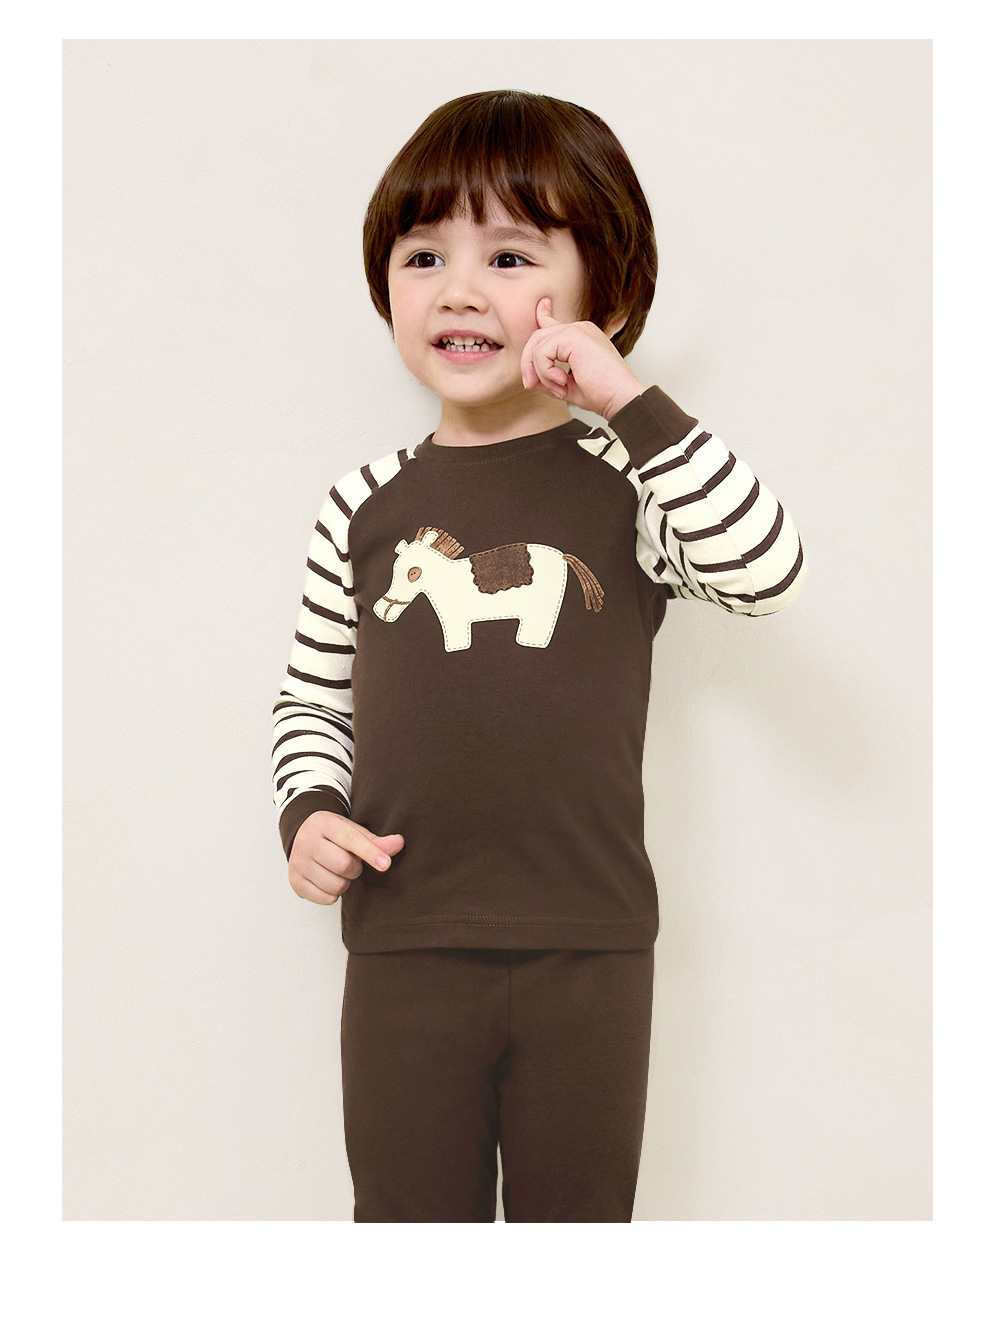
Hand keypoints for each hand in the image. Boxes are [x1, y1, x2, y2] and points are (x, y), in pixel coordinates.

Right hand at [288, 810, 404, 905]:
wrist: (302, 835)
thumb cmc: (333, 835)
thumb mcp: (353, 831)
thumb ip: (376, 841)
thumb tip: (399, 843)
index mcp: (324, 824)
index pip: (350, 839)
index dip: (370, 853)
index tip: (385, 864)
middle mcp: (307, 841)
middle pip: (344, 865)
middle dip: (355, 868)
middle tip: (351, 862)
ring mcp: (298, 862)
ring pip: (336, 885)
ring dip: (345, 882)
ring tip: (338, 871)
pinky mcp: (295, 881)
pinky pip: (326, 899)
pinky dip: (333, 894)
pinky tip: (328, 879)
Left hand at [520, 298, 647, 420]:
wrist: (621, 397)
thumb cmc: (603, 394)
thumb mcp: (568, 385)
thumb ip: (549, 377)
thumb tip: (530, 378)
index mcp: (582, 336)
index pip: (555, 323)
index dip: (543, 315)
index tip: (542, 305)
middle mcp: (580, 329)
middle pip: (538, 336)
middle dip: (529, 363)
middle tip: (531, 385)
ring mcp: (577, 330)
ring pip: (538, 346)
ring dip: (541, 374)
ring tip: (559, 389)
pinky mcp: (573, 337)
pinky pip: (542, 353)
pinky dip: (546, 372)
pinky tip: (562, 382)